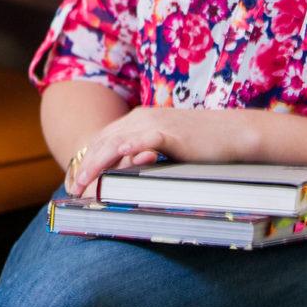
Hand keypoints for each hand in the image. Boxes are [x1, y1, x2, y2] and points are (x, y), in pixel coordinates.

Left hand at [67, 107, 259, 196]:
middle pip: (103, 141)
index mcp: (141, 118)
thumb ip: (147, 157)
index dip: (87, 160)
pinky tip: (108, 168)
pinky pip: (137, 142)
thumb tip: (126, 175)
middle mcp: (143, 116)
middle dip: (84, 165)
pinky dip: (120, 154)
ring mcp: (154, 122)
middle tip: (71, 190)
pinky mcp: (167, 132)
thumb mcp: (168, 151)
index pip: (105, 139)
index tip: (75, 182)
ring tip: (81, 185)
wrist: (234, 134)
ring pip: (114, 143)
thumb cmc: (205, 146)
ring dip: (94, 165)